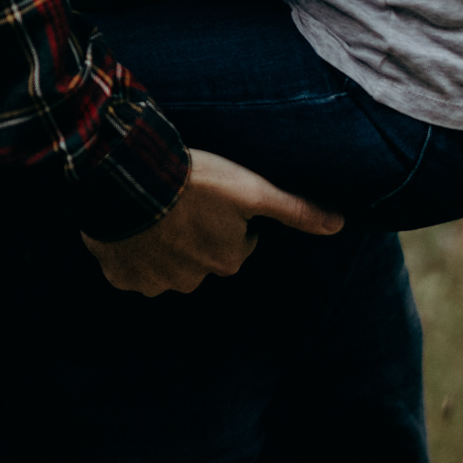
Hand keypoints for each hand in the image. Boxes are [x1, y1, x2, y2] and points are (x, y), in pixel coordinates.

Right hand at [83, 150, 342, 296]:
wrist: (130, 179)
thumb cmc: (196, 181)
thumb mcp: (252, 189)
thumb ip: (295, 210)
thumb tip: (340, 224)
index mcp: (227, 260)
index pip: (235, 243)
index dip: (226, 218)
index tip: (212, 197)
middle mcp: (193, 280)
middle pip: (199, 257)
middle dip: (194, 235)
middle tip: (182, 202)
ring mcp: (154, 282)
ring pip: (164, 265)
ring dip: (161, 245)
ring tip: (153, 211)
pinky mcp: (122, 277)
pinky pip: (129, 269)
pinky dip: (130, 252)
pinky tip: (130, 225)